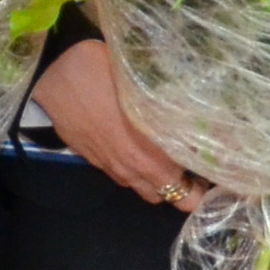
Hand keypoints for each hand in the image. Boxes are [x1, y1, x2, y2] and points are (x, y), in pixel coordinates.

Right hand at [34, 40, 207, 212]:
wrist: (51, 72)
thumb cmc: (105, 72)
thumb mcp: (149, 86)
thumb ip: (179, 107)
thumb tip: (216, 116)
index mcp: (152, 159)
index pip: (187, 198)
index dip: (206, 192)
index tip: (219, 174)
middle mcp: (131, 170)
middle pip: (166, 196)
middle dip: (182, 185)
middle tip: (195, 160)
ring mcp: (108, 166)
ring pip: (141, 186)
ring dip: (156, 176)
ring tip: (166, 151)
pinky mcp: (90, 156)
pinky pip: (119, 171)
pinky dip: (133, 164)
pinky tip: (135, 138)